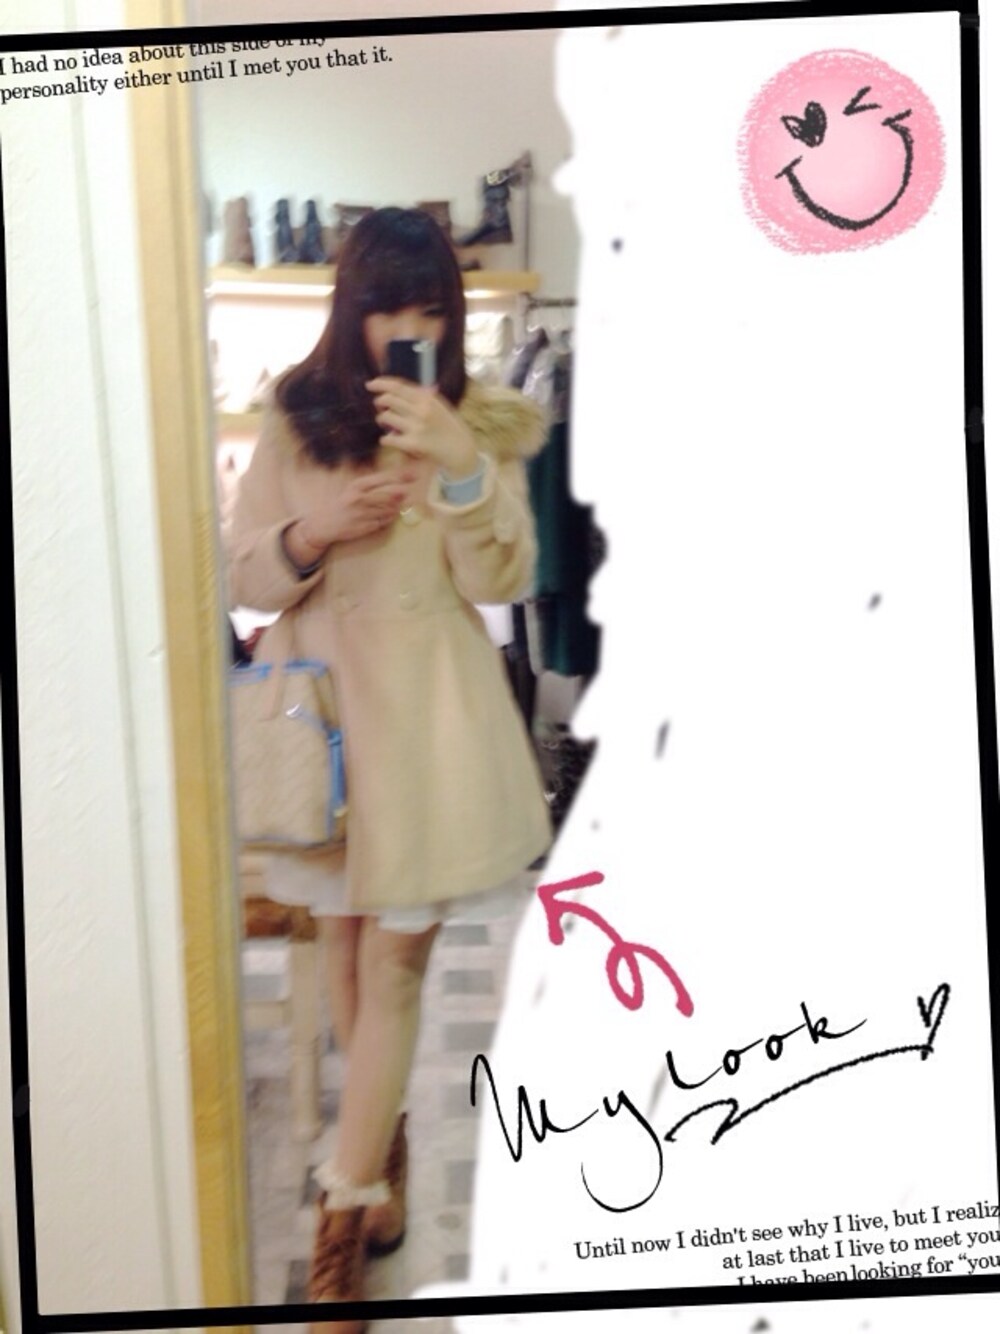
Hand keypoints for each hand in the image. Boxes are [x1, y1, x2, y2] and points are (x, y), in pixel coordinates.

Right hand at [300, 468, 416, 547]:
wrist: (325, 523)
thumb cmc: (343, 503)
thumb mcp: (353, 488)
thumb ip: (372, 484)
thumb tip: (396, 481)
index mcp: (356, 486)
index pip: (382, 479)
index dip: (399, 476)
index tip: (412, 475)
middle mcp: (359, 499)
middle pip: (388, 495)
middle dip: (401, 494)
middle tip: (409, 492)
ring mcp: (362, 514)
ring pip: (388, 510)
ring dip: (395, 508)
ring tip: (397, 505)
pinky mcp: (364, 527)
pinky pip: (383, 522)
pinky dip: (388, 519)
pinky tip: (386, 517)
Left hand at [367, 376, 478, 477]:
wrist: (460, 450)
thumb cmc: (449, 427)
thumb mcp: (439, 406)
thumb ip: (422, 395)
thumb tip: (400, 388)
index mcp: (426, 398)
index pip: (398, 386)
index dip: (381, 384)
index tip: (370, 385)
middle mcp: (420, 410)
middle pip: (388, 400)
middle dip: (379, 403)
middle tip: (380, 408)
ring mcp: (416, 427)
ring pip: (385, 417)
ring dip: (382, 420)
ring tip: (387, 425)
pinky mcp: (413, 444)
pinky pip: (388, 438)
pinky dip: (385, 439)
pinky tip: (390, 439)